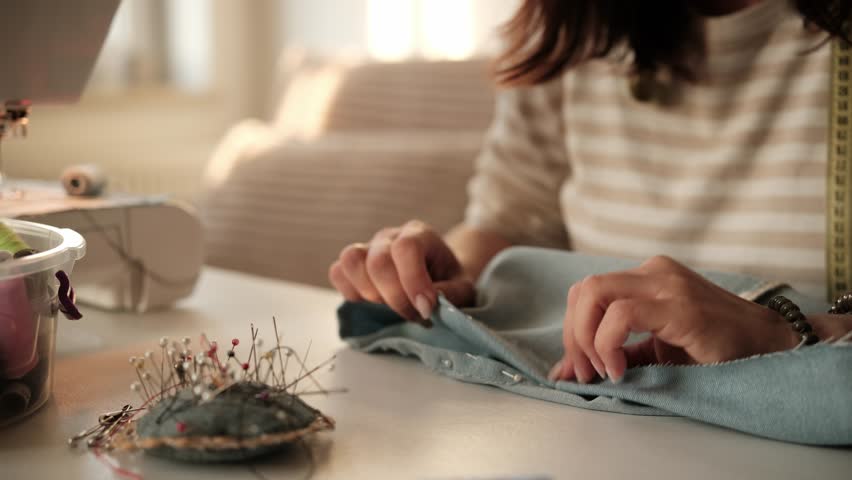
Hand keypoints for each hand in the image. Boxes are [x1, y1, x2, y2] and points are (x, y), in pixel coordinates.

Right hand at [328, 220, 474, 325]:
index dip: (413, 281)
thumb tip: (428, 304)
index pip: (406, 248)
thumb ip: (451, 295)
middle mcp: (390, 236)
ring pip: (351, 261)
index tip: (426, 308)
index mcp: (420, 235)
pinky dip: (351, 292)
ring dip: (369, 293)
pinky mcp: (352, 265)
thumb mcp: (463, 288)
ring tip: (389, 307)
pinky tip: (372, 303)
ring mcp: (367, 247)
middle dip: (394, 297)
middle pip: (377, 261)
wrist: (438, 274)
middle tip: (413, 315)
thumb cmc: (450, 281)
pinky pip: (337, 272)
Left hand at [549, 255, 798, 382]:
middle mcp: (652, 271)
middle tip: (584, 372)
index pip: (585, 292)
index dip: (571, 331)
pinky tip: (620, 371)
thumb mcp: (652, 350)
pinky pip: (622, 315)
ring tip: (604, 372)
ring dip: (586, 340)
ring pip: (593, 294)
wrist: (769, 347)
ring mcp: (666, 284)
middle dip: (572, 335)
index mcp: (644, 276)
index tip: (577, 368)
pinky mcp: (680, 305)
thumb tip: (562, 371)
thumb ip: (611, 353)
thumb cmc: (712, 349)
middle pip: (583, 290)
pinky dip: (609, 345)